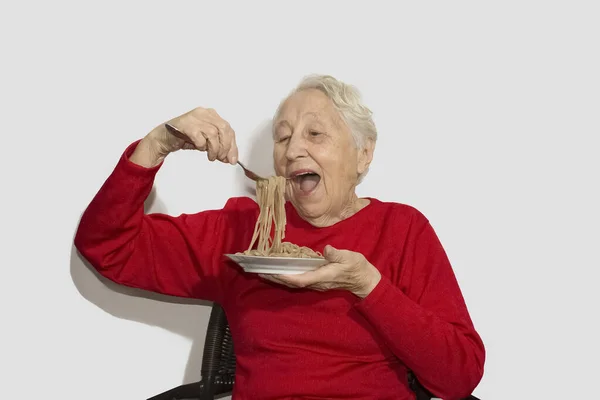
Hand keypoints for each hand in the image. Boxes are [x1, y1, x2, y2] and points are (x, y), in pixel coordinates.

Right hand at [146, 107, 238, 163]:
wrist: (164, 138)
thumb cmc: (184, 137)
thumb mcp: (206, 142)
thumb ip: (218, 147)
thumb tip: (229, 158)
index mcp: (211, 115)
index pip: (228, 129)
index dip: (232, 146)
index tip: (232, 159)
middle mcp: (204, 113)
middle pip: (224, 129)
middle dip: (226, 147)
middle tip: (222, 158)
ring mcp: (195, 118)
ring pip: (213, 133)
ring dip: (214, 149)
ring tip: (211, 156)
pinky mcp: (186, 125)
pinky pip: (200, 137)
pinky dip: (202, 146)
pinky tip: (200, 148)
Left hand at [259, 245, 381, 297]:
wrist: (365, 280)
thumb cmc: (357, 267)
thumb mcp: (349, 257)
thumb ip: (336, 254)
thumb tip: (326, 249)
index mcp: (323, 276)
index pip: (300, 279)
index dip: (286, 277)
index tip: (273, 273)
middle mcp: (317, 283)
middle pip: (292, 283)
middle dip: (276, 278)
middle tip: (260, 272)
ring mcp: (317, 283)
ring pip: (294, 282)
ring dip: (279, 278)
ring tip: (264, 272)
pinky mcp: (317, 281)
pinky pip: (298, 280)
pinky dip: (287, 276)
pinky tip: (280, 271)